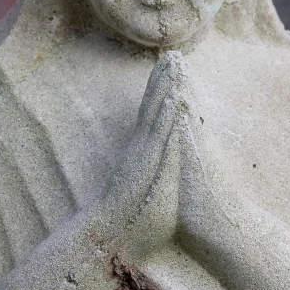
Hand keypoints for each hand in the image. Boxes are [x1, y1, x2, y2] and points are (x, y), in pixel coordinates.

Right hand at [95, 51, 190, 258]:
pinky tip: (175, 96)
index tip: (168, 70)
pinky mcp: (149, 162)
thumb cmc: (134, 219)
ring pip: (158, 112)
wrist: (113, 234)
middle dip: (163, 78)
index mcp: (143, 150)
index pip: (152, 113)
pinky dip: (168, 114)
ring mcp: (145, 151)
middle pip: (154, 104)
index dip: (160, 90)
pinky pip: (161, 133)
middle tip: (173, 54)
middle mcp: (143, 145)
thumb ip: (155, 174)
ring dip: (167, 87)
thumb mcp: (147, 190)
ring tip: (176, 63)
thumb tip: (162, 171)